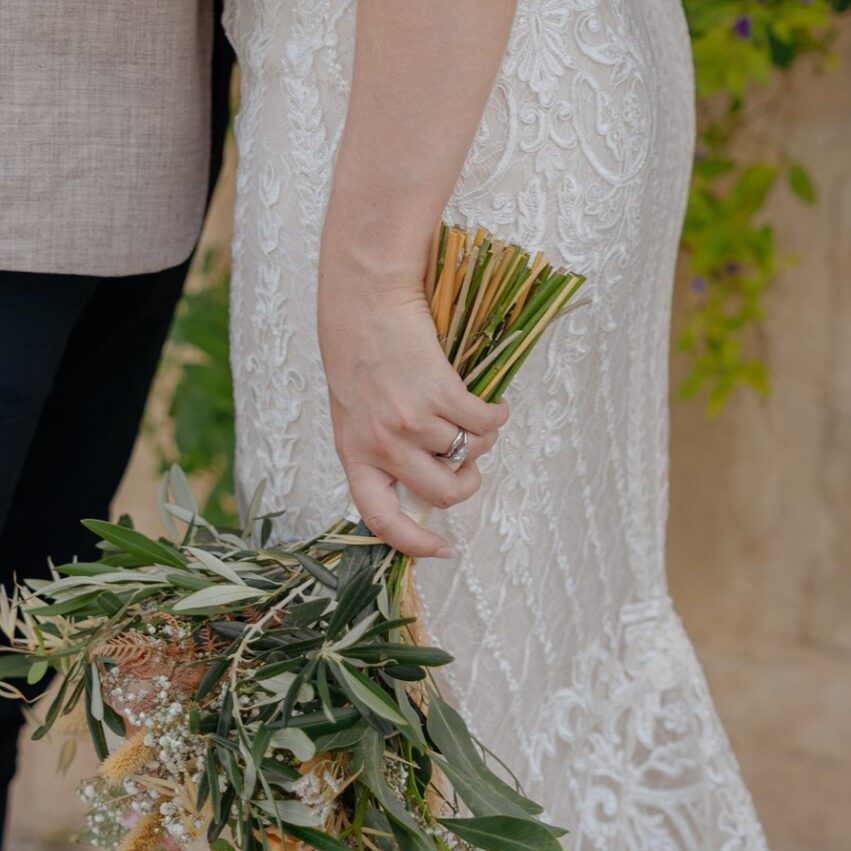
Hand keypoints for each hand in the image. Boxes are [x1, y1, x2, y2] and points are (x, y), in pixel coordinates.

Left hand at [319, 272, 507, 558]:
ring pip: (469, 452)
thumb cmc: (358, 353)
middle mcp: (382, 444)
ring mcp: (411, 420)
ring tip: (470, 415)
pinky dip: (496, 414)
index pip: (381, 519)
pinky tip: (490, 402)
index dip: (414, 543)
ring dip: (482, 438)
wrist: (365, 300)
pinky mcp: (440, 392)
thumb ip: (378, 447)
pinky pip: (484, 421)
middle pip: (442, 493)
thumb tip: (423, 480)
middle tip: (470, 466)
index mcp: (355, 453)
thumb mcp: (354, 411)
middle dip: (467, 484)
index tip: (442, 550)